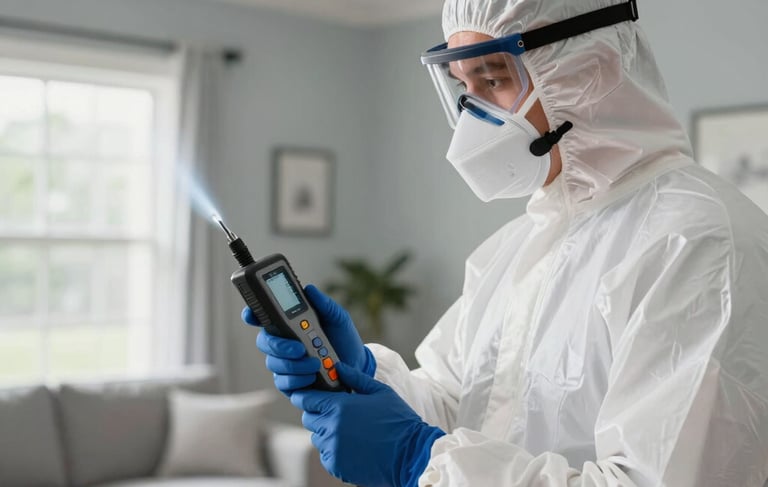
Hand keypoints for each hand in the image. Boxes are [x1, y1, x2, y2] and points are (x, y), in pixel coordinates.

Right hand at [242, 284, 375, 395]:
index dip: (251, 314)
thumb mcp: (338, 318)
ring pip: (274, 363)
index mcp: (289, 323)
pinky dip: (297, 379)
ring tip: (314, 364)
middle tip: (299, 348)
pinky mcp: (290, 382)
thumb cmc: (343, 339)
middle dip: (279, 345)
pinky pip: (283, 382)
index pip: (263, 316)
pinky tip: (311, 376)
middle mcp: (282, 342)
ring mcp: (285, 362)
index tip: (251, 315)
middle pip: (264, 342)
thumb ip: (324, 305)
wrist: (357, 364)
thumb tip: (310, 289)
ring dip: (293, 364)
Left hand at [291, 362, 444, 486]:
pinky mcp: (336, 465)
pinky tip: (353, 445)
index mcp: (340, 406)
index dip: (304, 396)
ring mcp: (333, 448)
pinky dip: (334, 450)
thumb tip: (338, 367)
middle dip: (318, 413)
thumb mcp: (380, 392)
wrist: (411, 454)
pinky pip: (325, 454)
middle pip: (309, 418)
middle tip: (336, 413)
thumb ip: (355, 378)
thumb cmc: (398, 420)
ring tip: (349, 431)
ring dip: (326, 432)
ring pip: (317, 437)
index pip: (306, 399)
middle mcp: (331, 427)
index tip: (306, 395)